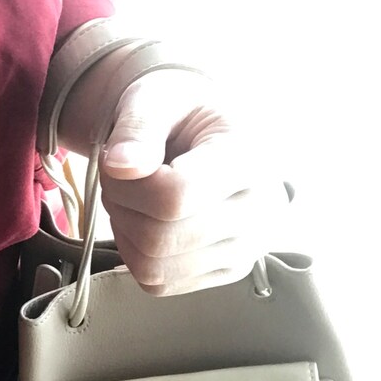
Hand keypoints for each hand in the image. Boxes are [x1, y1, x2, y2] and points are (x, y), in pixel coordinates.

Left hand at [98, 70, 287, 296]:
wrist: (208, 132)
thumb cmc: (183, 110)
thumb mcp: (158, 97)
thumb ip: (138, 126)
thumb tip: (120, 166)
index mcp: (249, 158)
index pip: (175, 196)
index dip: (128, 183)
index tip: (121, 157)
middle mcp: (260, 211)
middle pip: (161, 238)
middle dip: (121, 205)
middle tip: (119, 177)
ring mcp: (247, 248)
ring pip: (155, 267)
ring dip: (124, 232)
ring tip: (132, 197)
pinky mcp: (227, 272)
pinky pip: (159, 283)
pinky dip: (136, 255)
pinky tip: (146, 220)